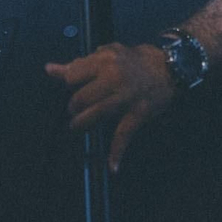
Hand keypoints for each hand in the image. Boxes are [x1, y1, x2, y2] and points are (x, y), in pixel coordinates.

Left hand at [44, 43, 176, 171]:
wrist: (171, 68)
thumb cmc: (136, 60)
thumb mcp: (108, 54)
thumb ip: (79, 64)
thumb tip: (49, 69)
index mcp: (105, 60)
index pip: (72, 76)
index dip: (71, 84)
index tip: (74, 88)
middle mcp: (114, 77)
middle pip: (80, 98)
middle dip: (75, 107)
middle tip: (76, 110)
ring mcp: (126, 96)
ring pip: (95, 114)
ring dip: (82, 124)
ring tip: (77, 127)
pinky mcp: (139, 113)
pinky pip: (124, 134)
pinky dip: (117, 152)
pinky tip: (113, 167)